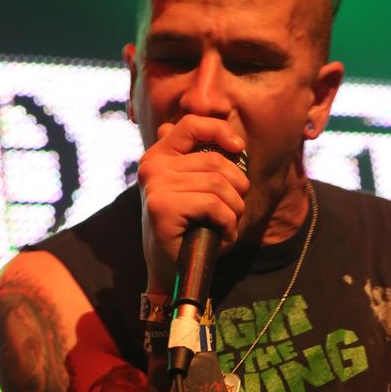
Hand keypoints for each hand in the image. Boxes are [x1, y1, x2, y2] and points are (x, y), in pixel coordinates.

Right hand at [137, 115, 248, 292]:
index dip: (219, 130)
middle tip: (234, 211)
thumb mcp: (196, 188)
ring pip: (218, 185)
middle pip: (216, 162)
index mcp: (159, 155)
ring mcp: (155, 185)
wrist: (171, 267)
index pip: (192, 124)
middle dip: (237, 189)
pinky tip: (224, 235)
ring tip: (229, 224)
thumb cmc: (190, 225)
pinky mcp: (162, 207)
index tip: (238, 147)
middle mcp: (152, 166)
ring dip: (235, 209)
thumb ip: (203, 161)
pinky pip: (213, 205)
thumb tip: (233, 142)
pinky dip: (228, 223)